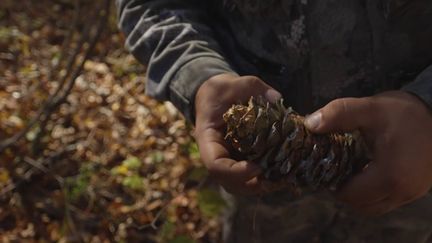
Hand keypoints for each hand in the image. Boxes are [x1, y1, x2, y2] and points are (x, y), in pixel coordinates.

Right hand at [194, 73, 280, 194]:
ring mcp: (228, 158)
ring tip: (282, 181)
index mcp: (208, 138)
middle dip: (251, 185)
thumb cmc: (221, 90)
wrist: (215, 94)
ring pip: (238, 184)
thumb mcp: (235, 82)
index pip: (215, 165)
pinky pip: (248, 175)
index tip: (257, 168)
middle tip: (276, 181)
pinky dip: (264, 178)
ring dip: (259, 187)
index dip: (235, 172)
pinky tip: (283, 172)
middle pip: (227, 181)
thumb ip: (254, 87)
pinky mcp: (240, 158)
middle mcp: (216, 153)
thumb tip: (276, 98)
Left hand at [304, 91, 431, 214]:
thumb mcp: (370, 109)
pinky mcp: (416, 190)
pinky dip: (374, 191)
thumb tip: (310, 124)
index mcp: (389, 176)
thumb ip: (339, 115)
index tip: (327, 166)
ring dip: (360, 193)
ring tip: (353, 168)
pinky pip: (387, 200)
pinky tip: (369, 169)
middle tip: (337, 168)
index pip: (349, 196)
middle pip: (361, 206)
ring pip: (374, 206)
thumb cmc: (405, 113)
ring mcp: (411, 194)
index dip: (333, 183)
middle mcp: (402, 192)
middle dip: (345, 190)